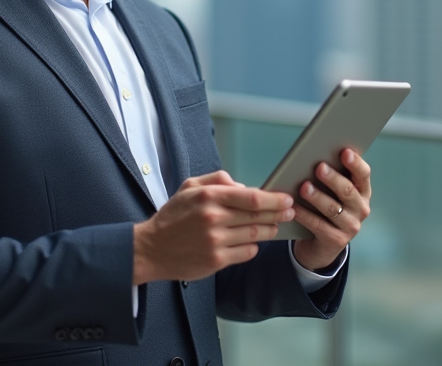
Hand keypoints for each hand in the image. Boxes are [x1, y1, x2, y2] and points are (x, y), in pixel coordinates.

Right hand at [133, 170, 294, 283]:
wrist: (151, 249)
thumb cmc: (173, 217)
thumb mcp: (189, 187)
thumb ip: (218, 180)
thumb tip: (243, 185)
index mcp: (208, 197)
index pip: (252, 197)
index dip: (274, 199)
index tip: (286, 199)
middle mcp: (213, 218)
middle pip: (258, 216)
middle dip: (278, 213)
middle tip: (290, 211)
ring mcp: (215, 241)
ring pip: (255, 235)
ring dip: (269, 230)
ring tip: (275, 226)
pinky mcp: (216, 260)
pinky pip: (246, 253)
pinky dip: (253, 247)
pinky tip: (253, 242)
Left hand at [291, 148, 371, 271]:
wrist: (322, 244)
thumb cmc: (326, 208)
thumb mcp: (333, 192)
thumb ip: (332, 176)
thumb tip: (317, 154)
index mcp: (362, 192)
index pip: (363, 175)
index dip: (355, 163)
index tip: (344, 152)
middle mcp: (361, 209)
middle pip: (348, 191)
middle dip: (333, 178)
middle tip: (319, 167)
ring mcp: (351, 226)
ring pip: (332, 208)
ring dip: (317, 197)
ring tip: (304, 187)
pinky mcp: (337, 240)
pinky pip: (318, 225)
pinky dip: (304, 214)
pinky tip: (293, 207)